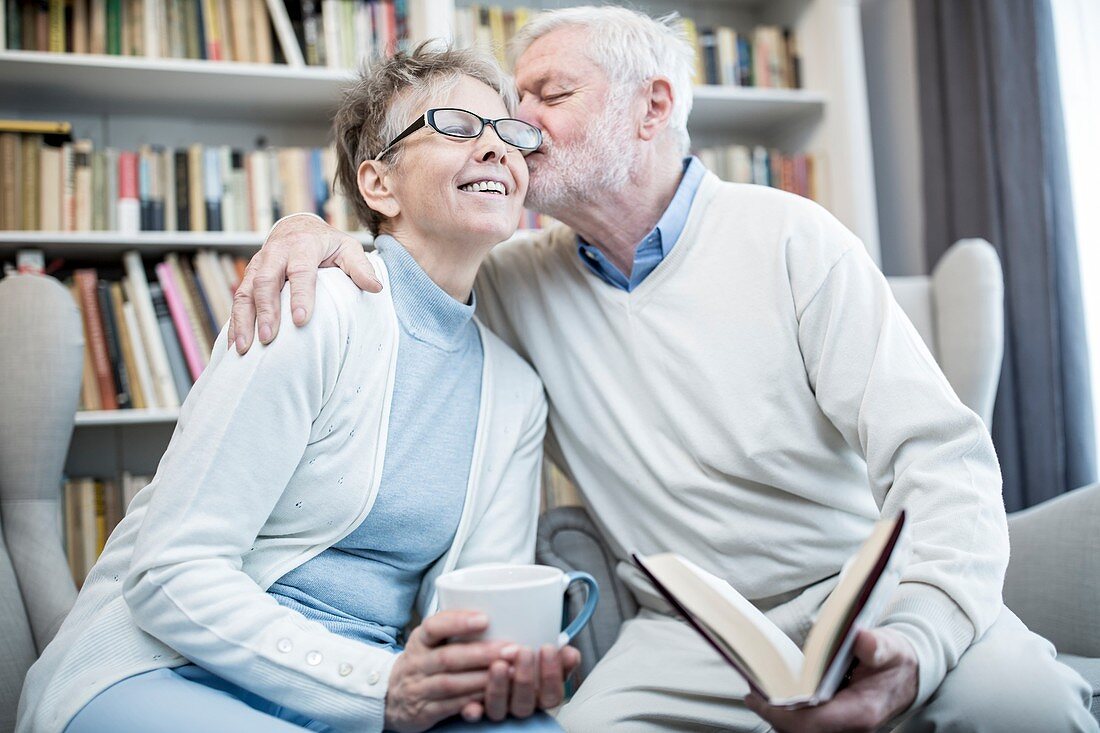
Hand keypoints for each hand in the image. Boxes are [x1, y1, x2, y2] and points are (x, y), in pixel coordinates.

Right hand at [228, 214, 381, 354]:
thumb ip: (360, 267)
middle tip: (269, 339)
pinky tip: (235, 346)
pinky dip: (235, 323)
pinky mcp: (248, 277)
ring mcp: (258, 265)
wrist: (297, 227)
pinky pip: (238, 299)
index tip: (302, 320)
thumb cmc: (327, 244)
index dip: (300, 295)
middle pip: (266, 281)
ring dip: (244, 320)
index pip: (300, 271)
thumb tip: (376, 288)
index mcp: (303, 246)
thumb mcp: (347, 248)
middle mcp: (276, 254)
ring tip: (245, 348)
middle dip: (266, 311)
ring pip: (246, 291)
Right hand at [384, 611, 509, 732]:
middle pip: (448, 657)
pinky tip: (492, 694)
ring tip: (509, 672)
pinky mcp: (424, 712)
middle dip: (481, 654)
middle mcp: (417, 663)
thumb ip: (453, 628)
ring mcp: (419, 688)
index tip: (484, 619)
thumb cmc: (423, 662)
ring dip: (482, 678)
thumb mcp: (429, 641)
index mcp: (419, 640)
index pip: (433, 627)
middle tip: (510, 649)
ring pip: (451, 683)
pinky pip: (450, 707)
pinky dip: (472, 701)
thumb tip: (495, 612)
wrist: (391, 697)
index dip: (458, 622)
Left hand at [459, 644, 581, 722]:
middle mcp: (520, 705)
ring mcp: (498, 709)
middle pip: (525, 703)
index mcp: (540, 695)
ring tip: (499, 665)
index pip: (552, 694)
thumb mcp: (543, 656)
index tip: (548, 648)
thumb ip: (559, 656)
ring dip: (499, 688)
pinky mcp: (476, 709)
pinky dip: (473, 711)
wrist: (494, 660)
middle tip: (523, 652)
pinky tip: (472, 704)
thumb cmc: (523, 658)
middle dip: (525, 678)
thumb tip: (570, 653)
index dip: (552, 673)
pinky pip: (474, 714)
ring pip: (499, 709)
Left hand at [744, 628, 917, 732]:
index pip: (814, 722)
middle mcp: (848, 725)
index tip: (762, 697)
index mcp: (860, 711)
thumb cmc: (895, 662)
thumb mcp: (890, 648)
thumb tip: (861, 638)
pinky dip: (786, 712)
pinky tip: (772, 695)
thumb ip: (876, 646)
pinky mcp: (834, 722)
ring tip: (756, 690)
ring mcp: (841, 726)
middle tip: (752, 689)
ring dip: (776, 714)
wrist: (907, 676)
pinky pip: (805, 724)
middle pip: (801, 730)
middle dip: (772, 713)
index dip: (784, 714)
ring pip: (800, 730)